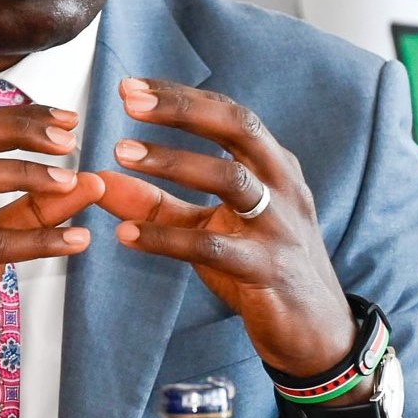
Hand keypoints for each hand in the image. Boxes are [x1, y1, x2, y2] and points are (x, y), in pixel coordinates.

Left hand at [96, 78, 390, 417]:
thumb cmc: (261, 267)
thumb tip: (102, 181)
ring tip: (121, 155)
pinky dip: (167, 238)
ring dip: (173, 163)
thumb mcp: (210, 227)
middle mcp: (282, 186)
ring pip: (230, 181)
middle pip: (238, 129)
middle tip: (130, 101)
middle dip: (184, 110)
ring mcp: (278, 227)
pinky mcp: (267, 270)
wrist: (316, 332)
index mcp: (273, 167)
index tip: (131, 86)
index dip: (181, 97)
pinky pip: (213, 247)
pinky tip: (126, 233)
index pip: (229, 115)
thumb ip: (159, 203)